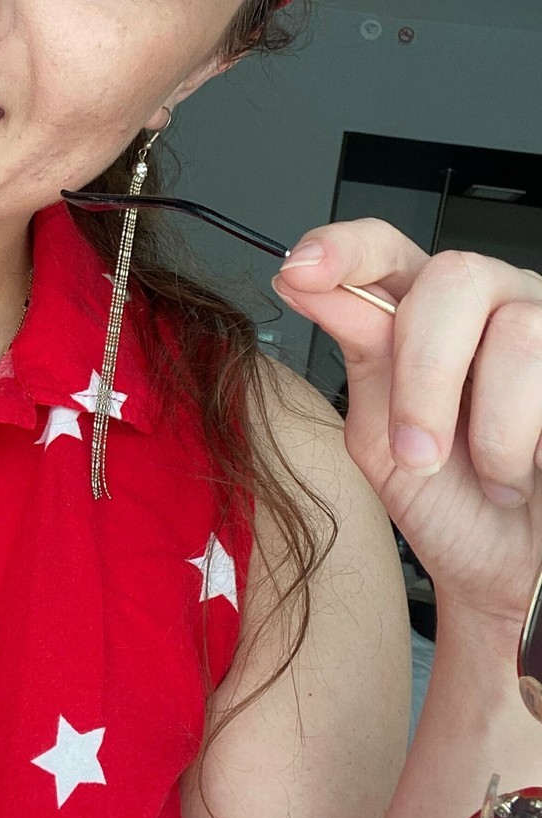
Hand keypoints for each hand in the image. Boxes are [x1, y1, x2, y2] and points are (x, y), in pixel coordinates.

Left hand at [270, 220, 541, 635]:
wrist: (512, 569)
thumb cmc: (446, 501)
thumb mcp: (380, 435)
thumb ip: (356, 355)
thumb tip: (302, 282)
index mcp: (422, 309)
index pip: (383, 248)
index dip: (343, 248)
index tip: (299, 271)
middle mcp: (486, 302)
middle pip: (454, 277)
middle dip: (427, 372)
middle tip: (416, 450)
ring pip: (517, 332)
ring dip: (490, 427)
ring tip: (490, 477)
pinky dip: (528, 440)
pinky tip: (529, 468)